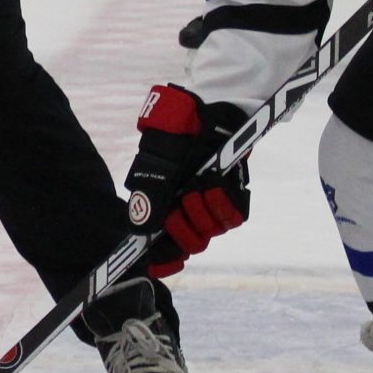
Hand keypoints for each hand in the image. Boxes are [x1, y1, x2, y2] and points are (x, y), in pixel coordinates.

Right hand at [124, 85, 250, 277]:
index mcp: (158, 202)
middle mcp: (182, 207)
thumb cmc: (182, 127)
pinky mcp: (231, 197)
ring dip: (205, 210)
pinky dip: (225, 203)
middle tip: (183, 202)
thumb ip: (153, 192)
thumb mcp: (162, 156)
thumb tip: (140, 230)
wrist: (216, 108)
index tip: (159, 264)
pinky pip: (232, 218)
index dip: (160, 259)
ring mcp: (207, 204)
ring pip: (209, 232)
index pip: (157, 244)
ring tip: (202, 182)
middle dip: (186, 228)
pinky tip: (218, 181)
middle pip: (186, 244)